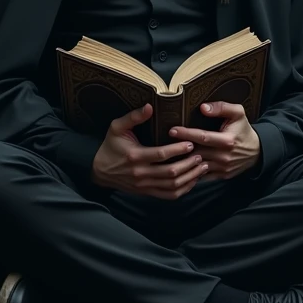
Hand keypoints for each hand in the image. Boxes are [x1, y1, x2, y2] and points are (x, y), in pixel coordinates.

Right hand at [90, 103, 210, 198]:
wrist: (100, 170)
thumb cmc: (111, 145)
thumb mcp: (117, 127)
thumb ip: (133, 117)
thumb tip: (150, 106)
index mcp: (135, 156)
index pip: (161, 155)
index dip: (178, 149)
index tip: (191, 143)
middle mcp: (140, 173)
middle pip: (170, 173)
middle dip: (188, 164)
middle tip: (201, 155)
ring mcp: (144, 185)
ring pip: (172, 186)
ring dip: (189, 177)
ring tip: (202, 167)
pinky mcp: (147, 192)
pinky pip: (168, 195)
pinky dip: (183, 189)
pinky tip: (192, 181)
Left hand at [167, 102, 260, 180]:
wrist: (256, 152)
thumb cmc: (243, 129)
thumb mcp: (238, 113)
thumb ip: (221, 107)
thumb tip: (203, 108)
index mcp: (227, 141)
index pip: (202, 137)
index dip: (186, 134)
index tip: (172, 130)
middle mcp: (224, 157)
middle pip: (197, 153)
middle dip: (179, 149)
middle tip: (162, 144)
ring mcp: (222, 168)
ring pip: (197, 166)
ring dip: (182, 162)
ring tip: (166, 156)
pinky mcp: (220, 176)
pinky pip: (202, 175)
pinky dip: (190, 171)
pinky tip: (178, 166)